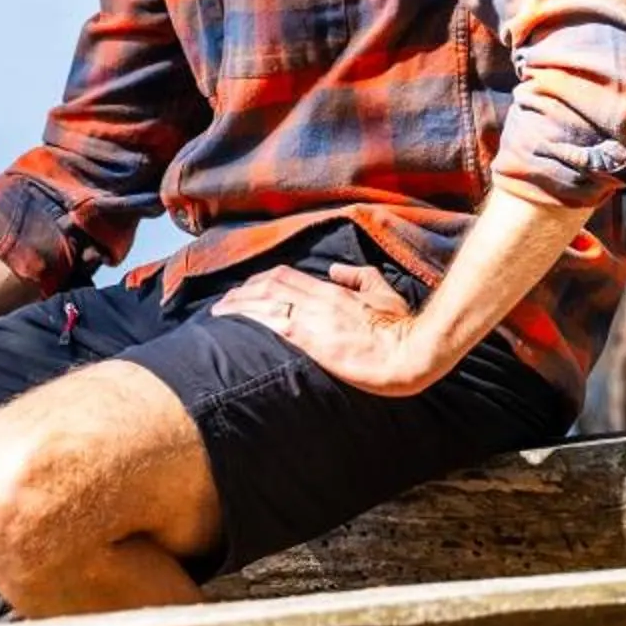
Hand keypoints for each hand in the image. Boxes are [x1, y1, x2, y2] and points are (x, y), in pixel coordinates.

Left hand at [209, 263, 450, 397]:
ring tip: (218, 313)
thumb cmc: (400, 328)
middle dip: (242, 292)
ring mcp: (313, 319)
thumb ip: (359, 277)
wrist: (408, 355)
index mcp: (333, 290)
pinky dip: (248, 320)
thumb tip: (335, 269)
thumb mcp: (383, 293)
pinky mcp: (310, 341)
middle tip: (224, 302)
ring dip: (237, 305)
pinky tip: (232, 325)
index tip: (246, 289)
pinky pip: (271, 324)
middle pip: (268, 286)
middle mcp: (318, 300)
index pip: (286, 276)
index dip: (260, 281)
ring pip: (264, 301)